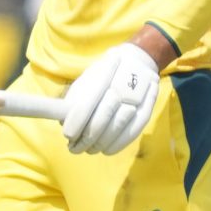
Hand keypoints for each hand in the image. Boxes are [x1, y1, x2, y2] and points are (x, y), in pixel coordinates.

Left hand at [60, 41, 161, 155]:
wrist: (136, 60)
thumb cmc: (104, 72)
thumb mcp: (87, 77)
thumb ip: (75, 98)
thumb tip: (62, 121)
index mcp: (102, 75)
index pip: (87, 103)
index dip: (77, 122)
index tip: (68, 135)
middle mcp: (121, 86)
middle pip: (102, 119)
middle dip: (86, 138)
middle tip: (74, 148)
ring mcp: (137, 97)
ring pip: (117, 127)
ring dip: (100, 143)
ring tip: (88, 150)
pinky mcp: (147, 108)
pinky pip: (134, 130)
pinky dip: (118, 144)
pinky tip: (106, 150)